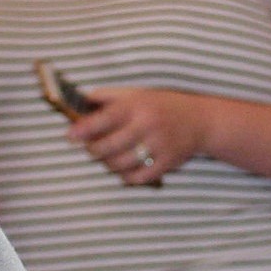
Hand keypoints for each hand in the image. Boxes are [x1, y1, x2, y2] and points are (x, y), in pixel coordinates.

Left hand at [71, 88, 211, 186]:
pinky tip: (123, 170)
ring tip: (107, 158)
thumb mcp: (138, 93)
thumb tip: (81, 103)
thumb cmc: (162, 105)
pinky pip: (137, 178)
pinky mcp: (166, 163)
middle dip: (93, 150)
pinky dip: (125, 177)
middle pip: (107, 146)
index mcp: (137, 106)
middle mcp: (147, 125)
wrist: (200, 120)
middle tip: (91, 148)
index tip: (70, 136)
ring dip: (107, 164)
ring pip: (119, 164)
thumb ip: (109, 97)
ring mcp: (158, 146)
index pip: (103, 119)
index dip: (82, 130)